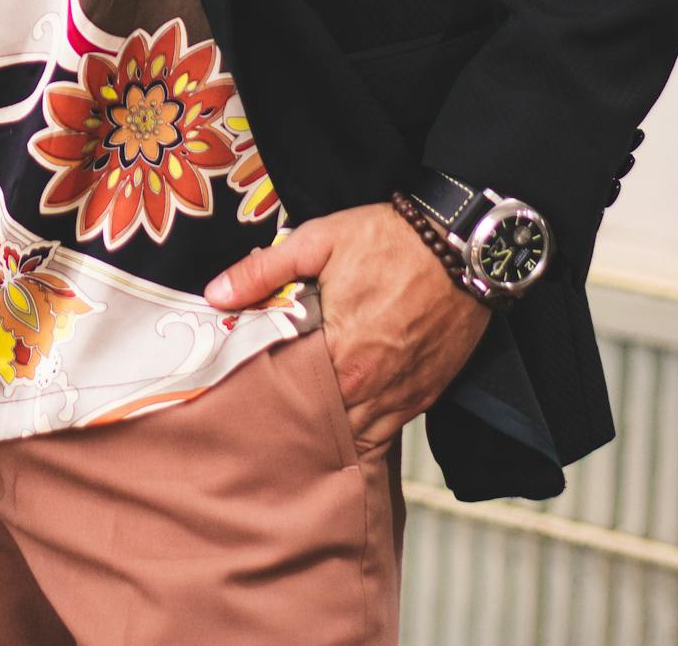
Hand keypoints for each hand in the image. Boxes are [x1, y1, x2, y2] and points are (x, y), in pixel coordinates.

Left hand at [203, 202, 493, 456]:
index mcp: (339, 352)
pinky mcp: (426, 395)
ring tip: (304, 428)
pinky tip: (346, 422)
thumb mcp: (317, 241)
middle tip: (270, 418)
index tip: (247, 396)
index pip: (290, 395)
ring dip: (331, 433)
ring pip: (357, 436)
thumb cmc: (389, 239)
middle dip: (297, 422)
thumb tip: (216, 296)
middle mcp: (371, 385)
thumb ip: (263, 271)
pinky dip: (366, 430)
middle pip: (322, 424)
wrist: (461, 246)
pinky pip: (388, 430)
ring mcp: (402, 396)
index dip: (267, 397)